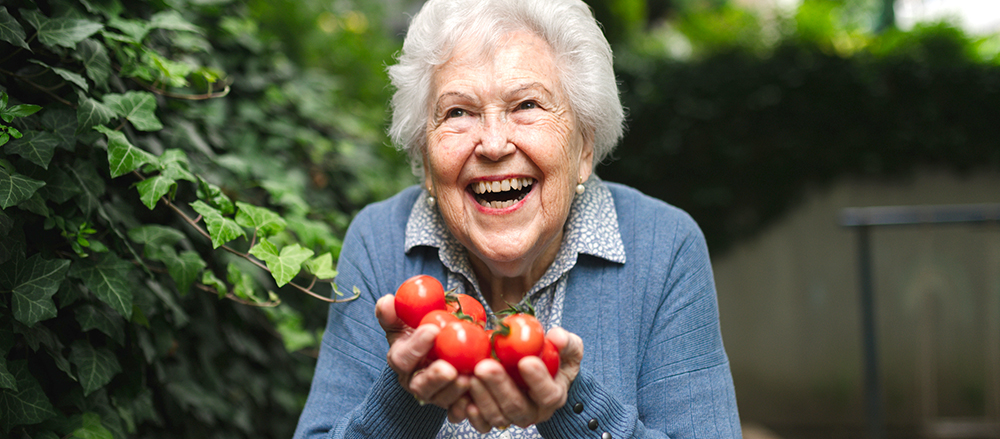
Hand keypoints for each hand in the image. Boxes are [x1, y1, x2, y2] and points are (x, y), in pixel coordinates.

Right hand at [376, 295, 471, 409]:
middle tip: (449, 368)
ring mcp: (434, 395)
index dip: (416, 346)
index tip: (433, 330)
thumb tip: (387, 301)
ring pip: (441, 399)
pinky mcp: (452, 403)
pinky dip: (465, 407)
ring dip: (454, 391)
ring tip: (468, 378)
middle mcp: (415, 381)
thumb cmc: (418, 332)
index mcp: (401, 360)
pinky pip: (457, 411)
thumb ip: (393, 312)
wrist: (436, 350)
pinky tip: (475, 401)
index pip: (402, 357)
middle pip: (420, 385)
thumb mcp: (403, 321)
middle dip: (434, 378)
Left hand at [454, 327, 583, 432]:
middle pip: (517, 407)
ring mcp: (512, 417)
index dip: (538, 380)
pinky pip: (482, 423)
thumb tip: (556, 337)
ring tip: (470, 376)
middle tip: (485, 366)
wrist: (540, 373)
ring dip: (482, 397)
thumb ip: (566, 341)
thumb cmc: (555, 359)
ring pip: (498, 416)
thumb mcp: (567, 347)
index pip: (548, 394)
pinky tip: (463, 398)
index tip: (526, 361)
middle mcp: (533, 412)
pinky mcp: (493, 418)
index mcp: (553, 395)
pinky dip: (471, 414)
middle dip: (499, 386)